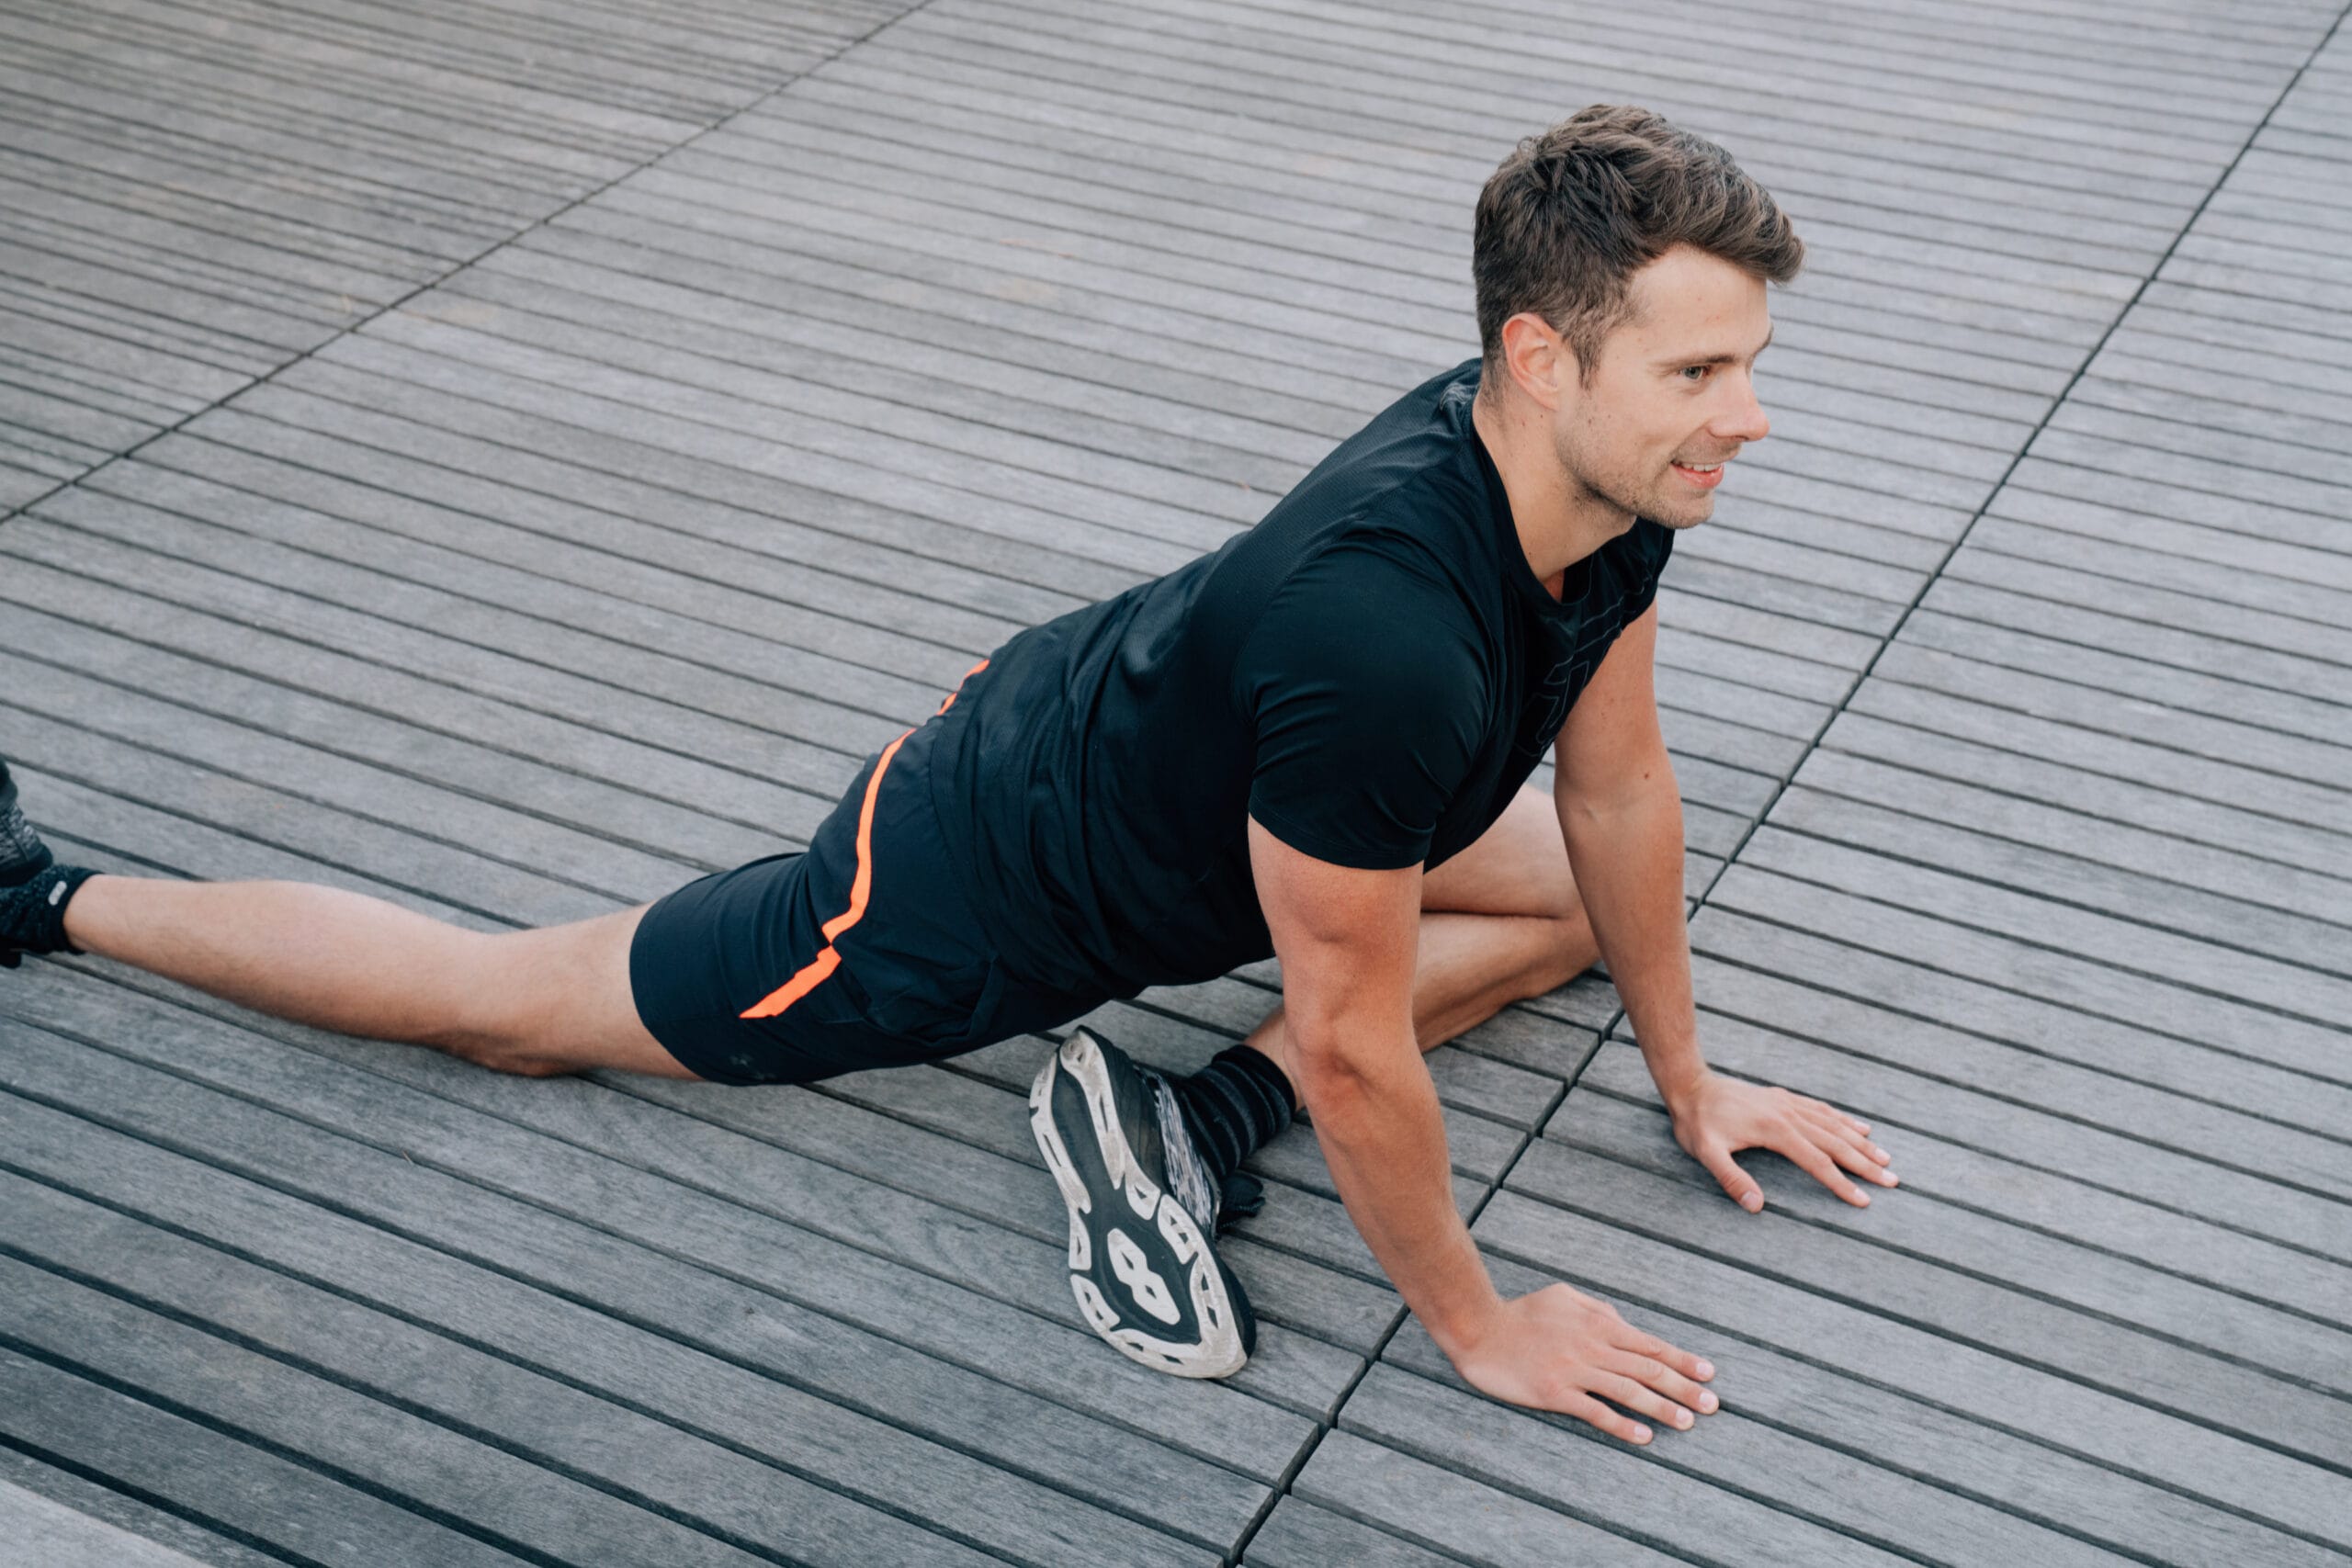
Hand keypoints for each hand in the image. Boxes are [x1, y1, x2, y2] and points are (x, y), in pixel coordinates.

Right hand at [1448, 1283, 1718, 1444]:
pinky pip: (1595, 1411)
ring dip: (1662, 1408)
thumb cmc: (1521, 1313)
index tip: (1708, 1373)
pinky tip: (1643, 1436)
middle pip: (1647, 1369)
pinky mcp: (1555, 1392)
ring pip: (1628, 1391)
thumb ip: (1596, 1309)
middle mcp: (1592, 1347)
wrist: (1479, 1327)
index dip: (1682, 1359)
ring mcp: (1574, 1370)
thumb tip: (1622, 1321)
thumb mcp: (1563, 1297)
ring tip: (1688, 1422)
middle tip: (1713, 1405)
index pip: (1650, 1344)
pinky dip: (1622, 1424)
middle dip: (1684, 1387)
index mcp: (1597, 1324)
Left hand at [1668, 1070, 1896, 1210]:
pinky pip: (1822, 1109)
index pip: (1817, 1162)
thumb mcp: (1705, 1153)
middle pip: (1835, 1142)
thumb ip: (1730, 1178)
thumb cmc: (1697, 1122)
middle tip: (1892, 1180)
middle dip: (1865, 1163)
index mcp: (1775, 1130)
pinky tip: (1859, 1126)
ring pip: (1834, 1124)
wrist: (1690, 1085)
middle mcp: (1789, 1114)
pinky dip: (1844, 1119)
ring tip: (1885, 1157)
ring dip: (1861, 1141)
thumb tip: (1756, 1206)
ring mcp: (1788, 1103)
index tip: (1863, 1201)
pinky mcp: (1784, 1097)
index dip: (1841, 1183)